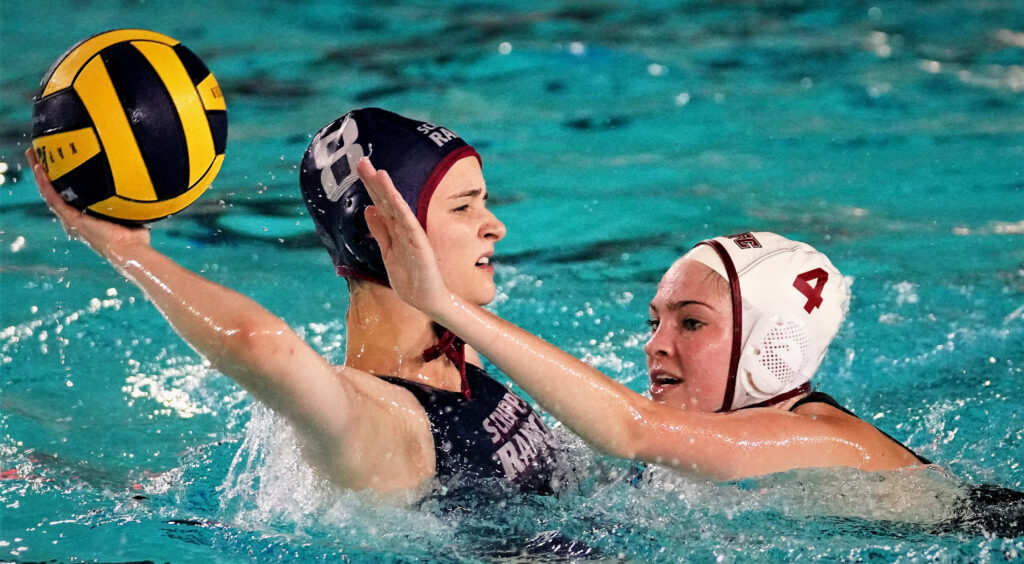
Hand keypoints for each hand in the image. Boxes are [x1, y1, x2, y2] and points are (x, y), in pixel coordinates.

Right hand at [27, 148, 149, 259]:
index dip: (60, 178)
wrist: (130, 250)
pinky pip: (54, 198)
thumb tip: (140, 180)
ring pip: (49, 192)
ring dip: (39, 173)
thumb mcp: (129, 212)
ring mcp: (71, 219)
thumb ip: (129, 198)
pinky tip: (39, 168)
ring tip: (33, 154)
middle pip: (54, 190)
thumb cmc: (135, 237)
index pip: (68, 193)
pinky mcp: (71, 219)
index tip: (56, 159)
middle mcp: (74, 217)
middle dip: (44, 171)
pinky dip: (45, 183)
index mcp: (85, 216)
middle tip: (36, 152)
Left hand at [357, 157, 451, 315]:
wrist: (430, 300)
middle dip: (373, 181)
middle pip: (386, 201)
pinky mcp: (419, 245)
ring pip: (397, 208)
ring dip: (387, 189)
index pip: (380, 203)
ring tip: (376, 171)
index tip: (359, 166)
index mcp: (395, 230)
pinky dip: (400, 209)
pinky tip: (392, 195)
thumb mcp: (389, 252)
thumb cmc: (412, 278)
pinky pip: (408, 224)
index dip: (370, 185)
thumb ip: (380, 231)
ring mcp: (412, 236)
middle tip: (361, 160)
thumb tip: (369, 210)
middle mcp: (404, 229)